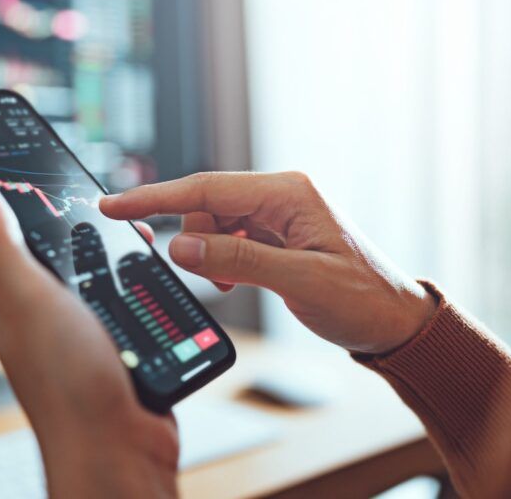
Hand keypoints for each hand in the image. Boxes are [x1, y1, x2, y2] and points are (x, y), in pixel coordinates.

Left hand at [0, 173, 177, 497]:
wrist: (120, 452)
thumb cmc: (66, 386)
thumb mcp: (29, 296)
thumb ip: (0, 241)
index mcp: (14, 305)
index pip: (21, 242)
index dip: (44, 211)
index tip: (68, 187)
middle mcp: (47, 321)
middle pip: (71, 259)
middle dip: (97, 238)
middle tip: (123, 227)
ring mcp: (85, 339)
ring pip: (107, 282)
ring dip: (127, 267)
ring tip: (145, 254)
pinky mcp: (120, 353)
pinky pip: (134, 310)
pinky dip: (148, 296)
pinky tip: (157, 290)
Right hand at [101, 172, 435, 353]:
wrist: (395, 323)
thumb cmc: (362, 299)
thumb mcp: (299, 282)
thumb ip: (237, 260)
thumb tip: (180, 246)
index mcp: (289, 193)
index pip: (207, 187)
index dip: (156, 198)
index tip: (115, 205)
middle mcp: (281, 196)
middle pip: (207, 204)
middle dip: (192, 240)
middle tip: (204, 277)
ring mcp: (277, 215)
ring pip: (214, 223)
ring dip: (209, 254)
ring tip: (230, 284)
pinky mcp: (275, 236)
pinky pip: (228, 239)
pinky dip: (220, 260)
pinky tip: (234, 280)